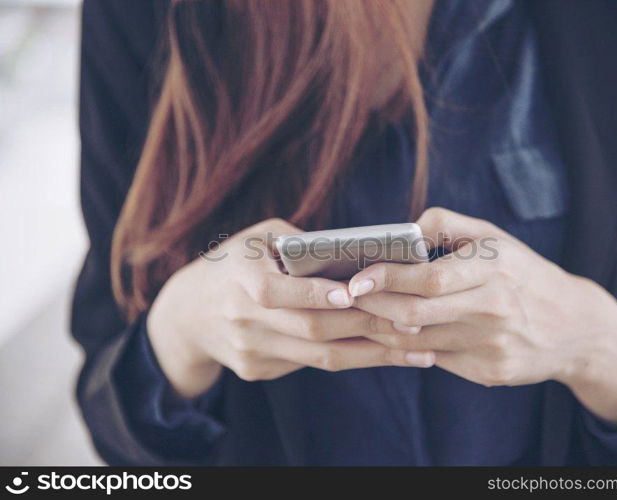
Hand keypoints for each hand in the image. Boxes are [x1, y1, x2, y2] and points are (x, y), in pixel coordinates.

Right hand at [147, 218, 434, 397]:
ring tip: (419, 351)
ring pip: (321, 358)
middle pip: (314, 332)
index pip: (281, 294)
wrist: (186, 314)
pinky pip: (312, 364)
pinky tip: (386, 352)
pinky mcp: (258, 371)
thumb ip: (299, 244)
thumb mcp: (256, 239)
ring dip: (374, 355)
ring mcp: (252, 352)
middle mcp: (245, 322)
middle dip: (370, 328)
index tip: (356, 294)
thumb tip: (355, 252)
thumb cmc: (232, 264)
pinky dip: (352, 357)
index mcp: (242, 283)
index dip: (318, 296)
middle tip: (416, 324)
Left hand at [349, 207, 616, 424]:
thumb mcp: (496, 238)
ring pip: (418, 342)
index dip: (386, 279)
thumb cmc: (523, 274)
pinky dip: (408, 348)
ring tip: (363, 314)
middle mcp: (494, 308)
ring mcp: (492, 345)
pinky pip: (434, 360)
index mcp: (495, 268)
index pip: (428, 278)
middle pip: (416, 313)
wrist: (576, 327)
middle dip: (373, 306)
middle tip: (347, 298)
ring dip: (383, 329)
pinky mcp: (490, 372)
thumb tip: (405, 230)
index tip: (356, 278)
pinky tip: (395, 334)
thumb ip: (448, 223)